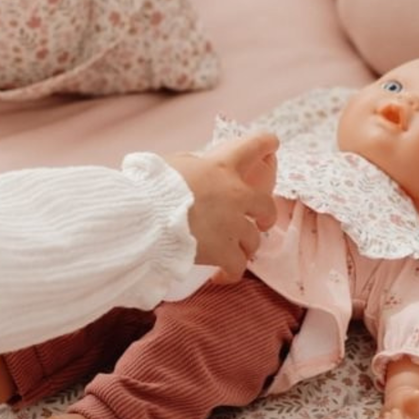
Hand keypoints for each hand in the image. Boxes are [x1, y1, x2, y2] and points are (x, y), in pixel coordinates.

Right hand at [164, 131, 278, 282]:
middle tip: (262, 222)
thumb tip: (193, 171)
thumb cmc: (151, 186)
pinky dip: (230, 272)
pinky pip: (237, 266)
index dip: (265, 143)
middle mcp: (235, 194)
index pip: (253, 146)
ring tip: (233, 253)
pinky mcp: (225, 252)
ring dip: (244, 246)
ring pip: (254, 239)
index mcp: (221, 167)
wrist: (147, 217)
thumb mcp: (173, 163)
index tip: (272, 144)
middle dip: (266, 215)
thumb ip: (191, 166)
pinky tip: (221, 275)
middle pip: (266, 205)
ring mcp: (233, 225)